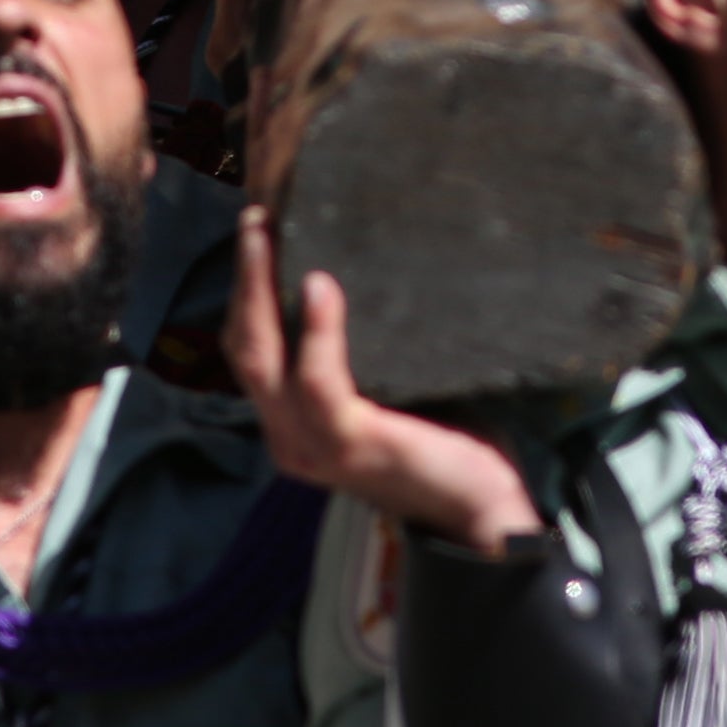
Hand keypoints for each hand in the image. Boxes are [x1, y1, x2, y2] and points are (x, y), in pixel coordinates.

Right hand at [227, 210, 541, 553]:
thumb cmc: (439, 440)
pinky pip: (320, 381)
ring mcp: (314, 444)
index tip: (257, 230)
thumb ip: (364, 349)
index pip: (250, 350)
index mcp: (293, 422)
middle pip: (246, 347)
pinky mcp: (349, 443)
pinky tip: (322, 289)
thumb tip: (363, 269)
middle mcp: (290, 435)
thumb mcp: (387, 388)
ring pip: (267, 359)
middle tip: (255, 219)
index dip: (245, 290)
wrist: (482, 507)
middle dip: (245, 279)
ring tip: (270, 236)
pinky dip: (316, 333)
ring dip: (263, 291)